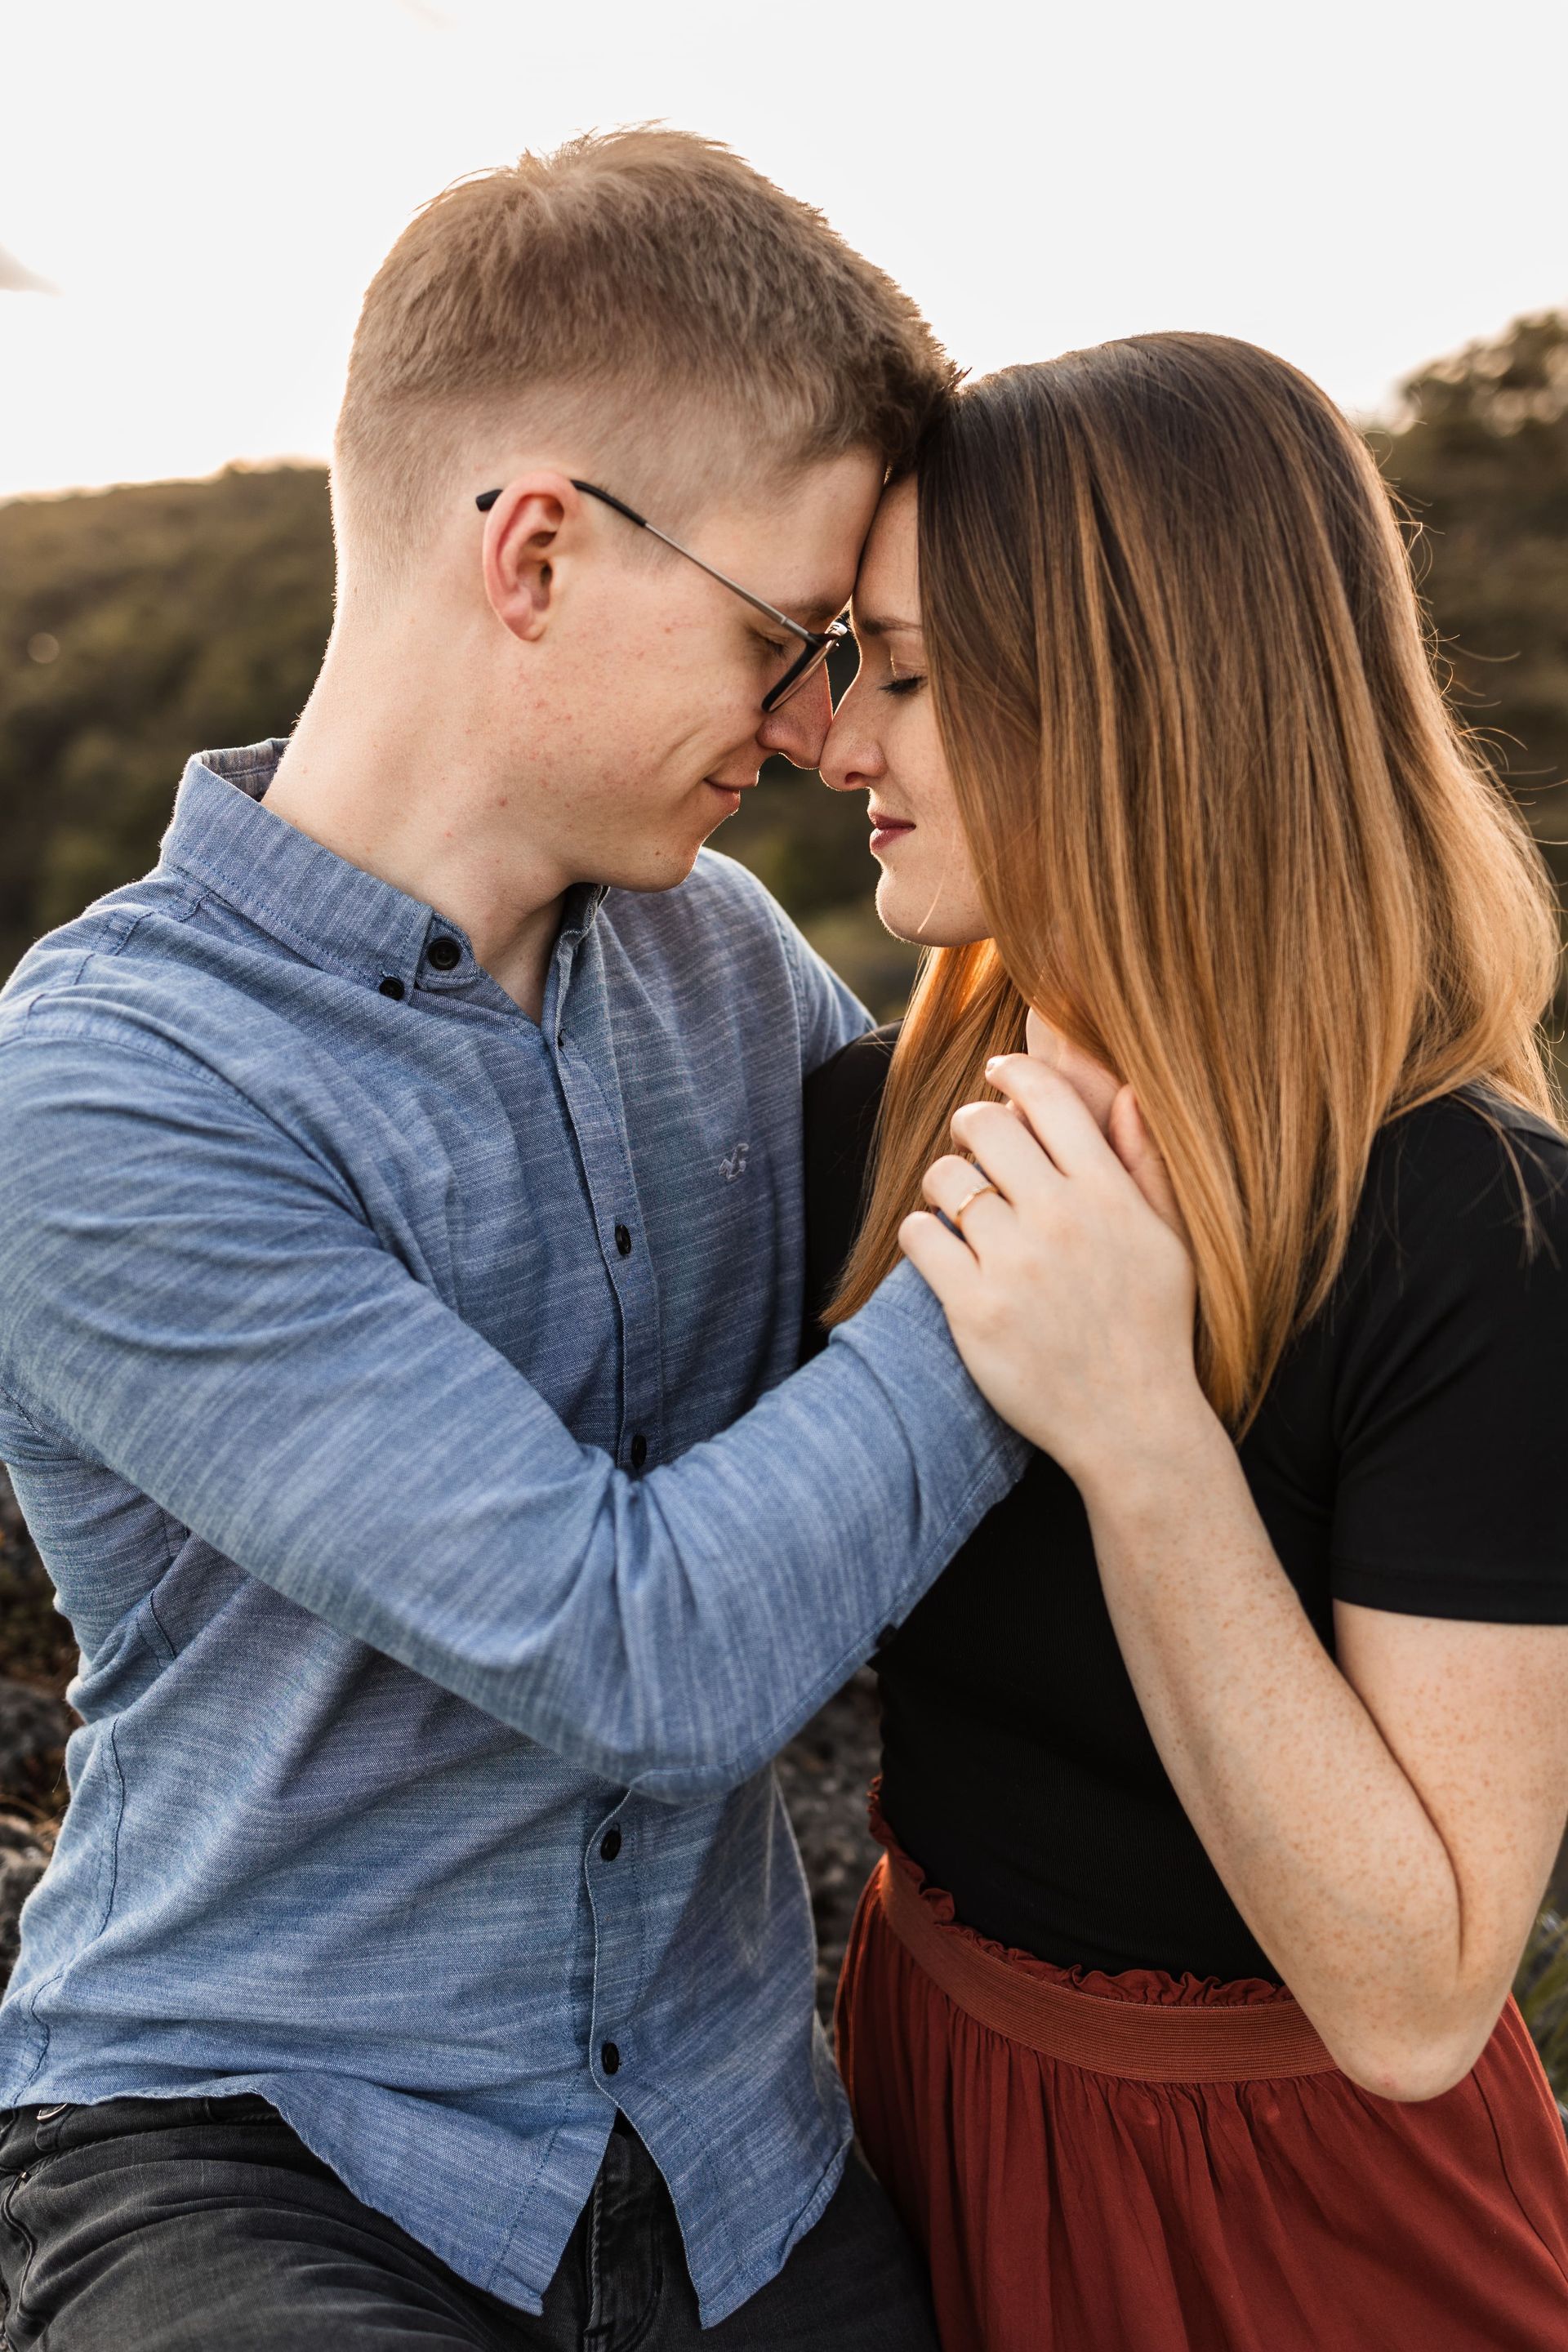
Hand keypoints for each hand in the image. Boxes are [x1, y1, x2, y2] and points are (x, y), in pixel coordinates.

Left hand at [899, 1053, 1209, 1489]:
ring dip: (943, 1184)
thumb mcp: (1170, 1240)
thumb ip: (1145, 1163)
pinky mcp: (973, 1308)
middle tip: (971, 1147)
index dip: (1014, 1072)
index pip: (1048, 1097)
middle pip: (983, 1124)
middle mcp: (1061, 1219)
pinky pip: (920, 1235)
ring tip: (958, 1208)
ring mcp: (1015, 1264)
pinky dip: (921, 1234)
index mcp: (1109, 1194)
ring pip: (945, 1177)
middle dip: (969, 1126)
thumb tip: (1125, 1093)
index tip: (998, 1074)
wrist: (1131, 1423)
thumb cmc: (1153, 1327)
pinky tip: (940, 1249)